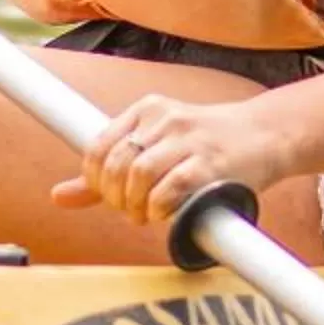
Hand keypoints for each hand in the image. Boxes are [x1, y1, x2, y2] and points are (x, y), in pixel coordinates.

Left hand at [55, 94, 294, 225]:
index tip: (111, 196)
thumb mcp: (154, 148)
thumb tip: (58, 197)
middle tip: (129, 211)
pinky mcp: (210, 163)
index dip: (96, 181)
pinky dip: (159, 207)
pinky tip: (163, 213)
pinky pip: (171, 187)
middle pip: (116, 164)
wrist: (265, 136)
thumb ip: (107, 174)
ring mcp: (188, 139)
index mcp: (147, 110)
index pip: (98, 146)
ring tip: (145, 214)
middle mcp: (165, 118)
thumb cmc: (206, 147)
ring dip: (135, 205)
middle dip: (115, 197)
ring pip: (138, 174)